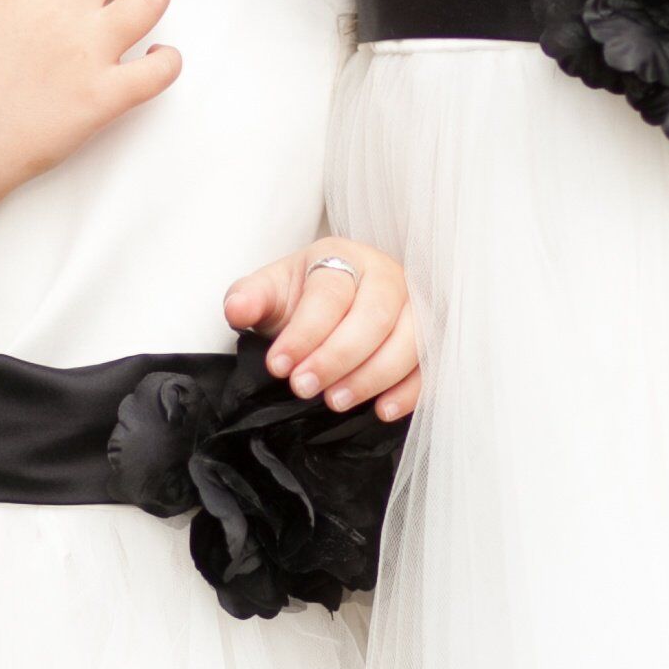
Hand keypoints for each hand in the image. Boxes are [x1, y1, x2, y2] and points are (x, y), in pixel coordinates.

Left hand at [226, 237, 421, 421]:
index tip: (278, 366)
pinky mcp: (432, 339)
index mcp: (344, 258)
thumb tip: (236, 309)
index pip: (331, 294)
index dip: (305, 332)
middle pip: (374, 316)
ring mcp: (416, 307)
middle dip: (337, 358)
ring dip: (372, 377)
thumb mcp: (270, 291)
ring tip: (335, 402)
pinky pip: (432, 365)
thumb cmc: (303, 298)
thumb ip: (250, 298)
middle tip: (303, 388)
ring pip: (410, 341)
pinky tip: (381, 411)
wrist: (335, 304)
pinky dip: (411, 391)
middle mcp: (388, 277)